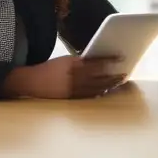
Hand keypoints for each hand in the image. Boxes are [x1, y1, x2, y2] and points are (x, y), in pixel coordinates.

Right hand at [7, 55, 125, 99]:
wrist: (32, 83)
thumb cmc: (51, 69)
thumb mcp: (66, 60)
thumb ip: (81, 61)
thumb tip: (99, 61)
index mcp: (73, 65)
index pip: (96, 61)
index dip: (110, 60)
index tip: (121, 58)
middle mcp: (74, 78)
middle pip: (99, 77)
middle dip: (113, 76)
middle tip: (125, 74)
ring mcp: (73, 90)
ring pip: (96, 89)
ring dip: (109, 86)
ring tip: (119, 83)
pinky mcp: (71, 99)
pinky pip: (89, 97)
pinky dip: (99, 93)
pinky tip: (106, 91)